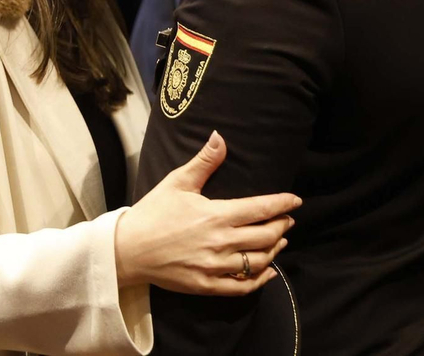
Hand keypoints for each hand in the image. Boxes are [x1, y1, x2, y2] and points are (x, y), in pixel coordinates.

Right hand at [114, 131, 298, 294]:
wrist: (128, 249)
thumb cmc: (153, 213)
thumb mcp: (177, 182)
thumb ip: (204, 162)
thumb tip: (220, 137)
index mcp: (216, 214)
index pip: (260, 208)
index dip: (282, 204)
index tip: (295, 200)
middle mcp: (220, 242)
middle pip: (265, 236)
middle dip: (282, 226)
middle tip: (288, 219)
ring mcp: (214, 266)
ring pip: (258, 262)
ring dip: (274, 250)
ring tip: (279, 240)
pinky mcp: (206, 285)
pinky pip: (241, 287)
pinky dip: (260, 280)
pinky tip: (268, 272)